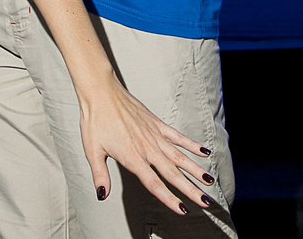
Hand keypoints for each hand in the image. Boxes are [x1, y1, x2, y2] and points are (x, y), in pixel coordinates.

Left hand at [79, 76, 217, 213]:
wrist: (101, 92)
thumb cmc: (95, 121)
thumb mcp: (92, 151)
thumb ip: (100, 175)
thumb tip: (102, 196)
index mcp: (133, 157)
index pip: (154, 184)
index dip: (169, 199)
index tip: (183, 210)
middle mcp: (147, 148)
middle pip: (173, 173)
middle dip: (190, 189)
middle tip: (206, 201)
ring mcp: (154, 135)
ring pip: (180, 156)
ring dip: (195, 169)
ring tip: (210, 180)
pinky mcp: (156, 123)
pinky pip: (177, 136)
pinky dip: (191, 144)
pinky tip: (204, 151)